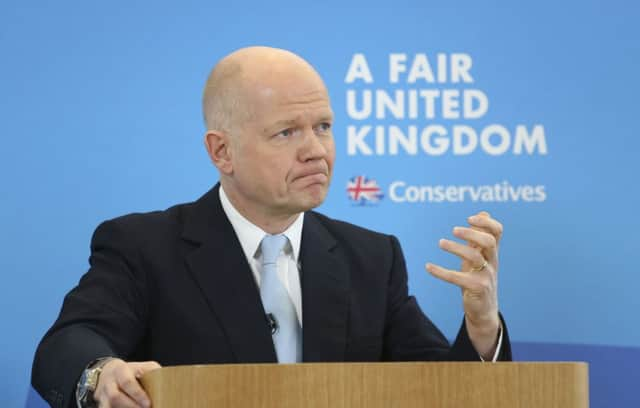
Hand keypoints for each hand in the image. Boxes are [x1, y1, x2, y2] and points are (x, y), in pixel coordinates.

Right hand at [93, 359, 160, 407]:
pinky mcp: (101, 405)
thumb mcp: (143, 367)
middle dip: (132, 406)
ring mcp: (102, 396)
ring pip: (108, 406)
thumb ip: (153, 373)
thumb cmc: (131, 371)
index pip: (127, 382)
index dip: (138, 394)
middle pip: (116, 397)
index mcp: (120, 371)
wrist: (108, 372)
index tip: (148, 403)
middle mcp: (108, 383)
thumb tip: (166, 382)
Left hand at [425, 211, 502, 357]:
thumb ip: (479, 236)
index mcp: (492, 252)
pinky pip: (458, 277)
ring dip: (456, 248)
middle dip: (472, 233)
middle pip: (489, 242)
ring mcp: (486, 276)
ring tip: (440, 243)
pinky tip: (428, 266)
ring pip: (475, 257)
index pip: (498, 232)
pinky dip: (441, 271)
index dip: (486, 222)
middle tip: (454, 230)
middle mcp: (493, 262)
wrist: (484, 310)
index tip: (470, 218)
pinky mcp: (477, 289)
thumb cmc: (479, 278)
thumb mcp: (480, 256)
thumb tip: (483, 212)